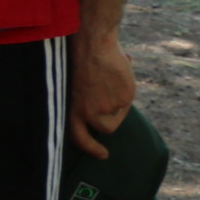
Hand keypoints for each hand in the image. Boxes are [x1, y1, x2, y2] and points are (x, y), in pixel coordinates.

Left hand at [65, 26, 135, 159]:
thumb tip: (101, 111)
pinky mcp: (124, 98)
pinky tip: (117, 73)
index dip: (91, 148)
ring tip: (109, 80)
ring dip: (117, 101)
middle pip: (106, 128)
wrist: (93, 44)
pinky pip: (127, 100)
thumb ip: (84, 103)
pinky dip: (125, 89)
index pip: (80, 138)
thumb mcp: (74, 87)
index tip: (103, 155)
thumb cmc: (80, 61)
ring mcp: (108, 106)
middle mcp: (90, 112)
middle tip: (111, 108)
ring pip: (118, 112)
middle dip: (110, 119)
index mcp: (72, 109)